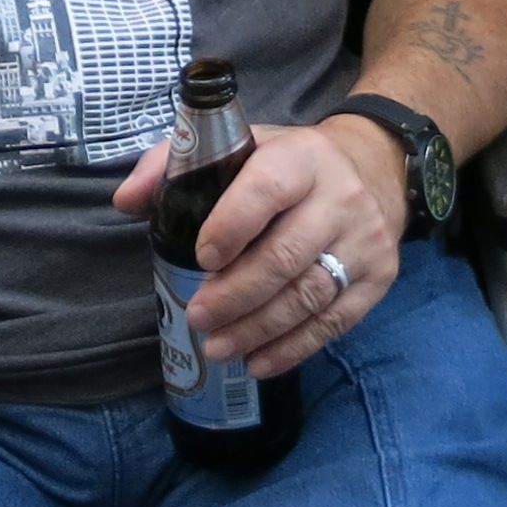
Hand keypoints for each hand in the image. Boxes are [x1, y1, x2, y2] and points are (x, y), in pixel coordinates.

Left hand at [110, 120, 401, 379]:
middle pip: (285, 256)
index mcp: (300, 157)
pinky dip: (293, 348)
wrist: (377, 167)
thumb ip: (177, 164)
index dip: (232, 225)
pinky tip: (258, 361)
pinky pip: (334, 322)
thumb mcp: (240, 144)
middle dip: (236, 294)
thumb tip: (126, 202)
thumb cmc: (289, 163)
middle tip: (197, 317)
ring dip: (258, 329)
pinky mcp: (380, 277)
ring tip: (218, 347)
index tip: (201, 257)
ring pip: (309, 295)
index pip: (267, 189)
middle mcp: (340, 197)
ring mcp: (365, 240)